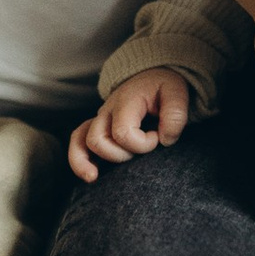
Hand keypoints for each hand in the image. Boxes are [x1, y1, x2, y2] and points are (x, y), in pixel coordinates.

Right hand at [68, 68, 194, 184]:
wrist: (152, 77)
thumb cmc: (163, 88)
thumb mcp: (176, 93)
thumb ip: (175, 115)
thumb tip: (165, 140)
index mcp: (126, 101)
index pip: (122, 132)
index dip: (142, 144)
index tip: (158, 138)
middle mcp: (107, 110)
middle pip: (97, 140)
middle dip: (120, 155)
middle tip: (141, 151)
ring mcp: (100, 119)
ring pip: (81, 141)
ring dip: (90, 160)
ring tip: (93, 178)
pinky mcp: (98, 127)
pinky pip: (78, 142)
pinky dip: (79, 160)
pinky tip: (90, 176)